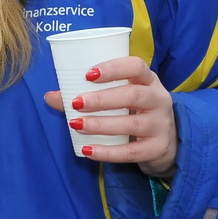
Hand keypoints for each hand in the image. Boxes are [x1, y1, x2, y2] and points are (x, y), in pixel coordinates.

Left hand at [43, 56, 177, 175]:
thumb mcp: (119, 99)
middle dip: (102, 98)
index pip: (136, 66)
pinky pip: (131, 152)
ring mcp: (160, 125)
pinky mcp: (157, 149)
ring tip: (76, 125)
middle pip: (133, 95)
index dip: (113, 68)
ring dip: (101, 124)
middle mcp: (159, 100)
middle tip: (76, 102)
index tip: (88, 74)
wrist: (167, 143)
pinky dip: (108, 152)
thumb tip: (49, 96)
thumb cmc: (135, 112)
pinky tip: (88, 150)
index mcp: (148, 80)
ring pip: (131, 124)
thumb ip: (85, 95)